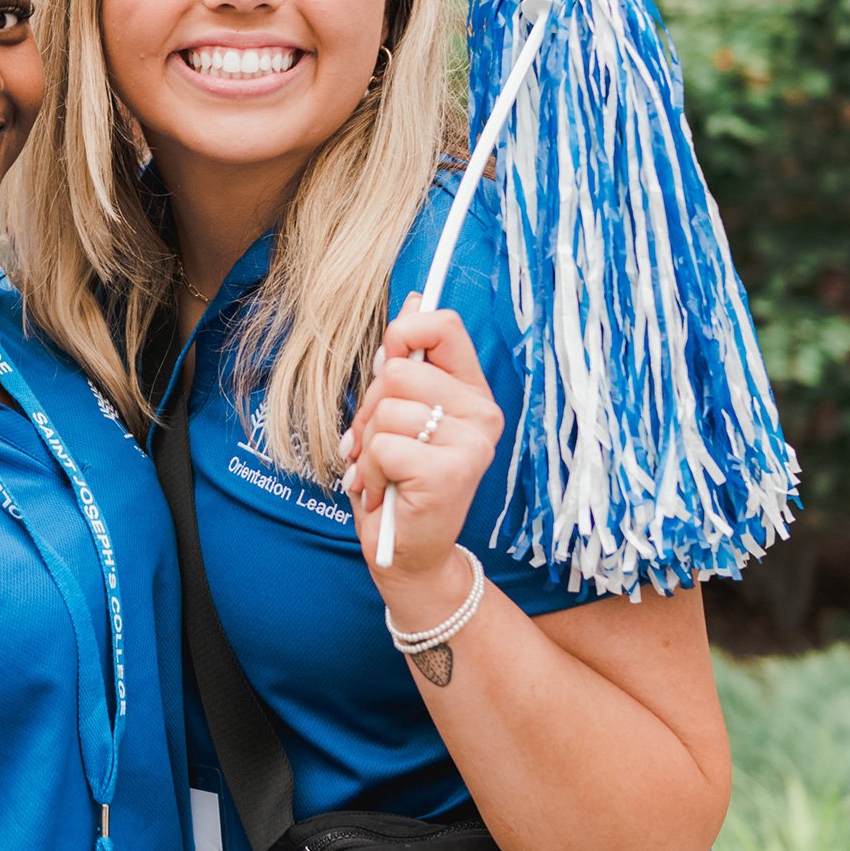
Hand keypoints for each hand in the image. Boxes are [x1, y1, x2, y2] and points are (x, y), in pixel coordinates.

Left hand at [338, 298, 503, 605]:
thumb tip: (414, 296)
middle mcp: (482, 414)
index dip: (403, 332)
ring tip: (382, 474)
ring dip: (367, 447)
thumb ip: (406, 363)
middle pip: (400, 369)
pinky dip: (369, 470)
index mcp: (471, 393)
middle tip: (378, 448)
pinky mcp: (453, 471)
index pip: (444, 326)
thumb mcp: (398, 417)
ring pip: (387, 409)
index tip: (386, 365)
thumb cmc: (398, 482)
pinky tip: (384, 493)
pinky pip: (384, 445)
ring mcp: (472, 443)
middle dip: (370, 410)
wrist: (408, 553)